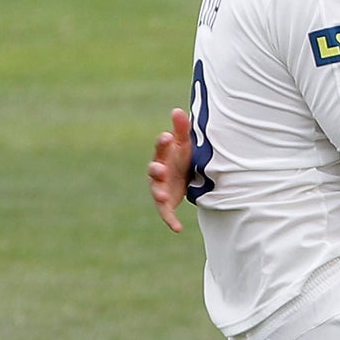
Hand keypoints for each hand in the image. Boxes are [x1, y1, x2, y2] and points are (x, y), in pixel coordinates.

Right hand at [148, 108, 192, 232]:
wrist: (185, 176)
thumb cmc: (182, 157)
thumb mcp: (185, 144)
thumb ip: (181, 129)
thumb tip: (178, 110)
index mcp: (163, 155)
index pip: (160, 147)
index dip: (162, 143)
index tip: (167, 137)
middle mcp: (158, 171)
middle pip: (154, 169)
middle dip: (156, 169)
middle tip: (160, 169)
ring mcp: (160, 188)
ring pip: (156, 191)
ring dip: (159, 193)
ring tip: (164, 196)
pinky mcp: (166, 203)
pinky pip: (166, 213)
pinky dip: (170, 220)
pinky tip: (178, 228)